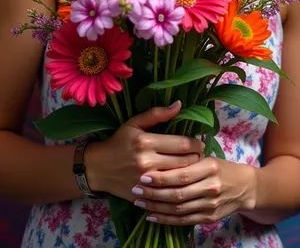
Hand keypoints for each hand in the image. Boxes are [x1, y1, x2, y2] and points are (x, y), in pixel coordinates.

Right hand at [85, 101, 203, 201]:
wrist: (98, 168)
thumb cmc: (118, 142)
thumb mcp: (134, 123)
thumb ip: (157, 114)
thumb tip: (179, 104)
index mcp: (146, 142)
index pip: (182, 144)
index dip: (196, 143)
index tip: (200, 142)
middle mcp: (148, 162)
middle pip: (185, 162)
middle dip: (197, 158)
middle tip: (201, 154)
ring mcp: (147, 181)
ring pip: (180, 178)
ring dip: (191, 172)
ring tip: (195, 166)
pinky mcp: (145, 195)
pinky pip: (170, 192)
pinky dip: (179, 186)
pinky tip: (183, 181)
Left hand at [131, 157, 256, 225]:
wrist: (245, 188)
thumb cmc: (222, 168)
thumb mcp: (209, 156)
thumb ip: (189, 158)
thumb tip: (163, 151)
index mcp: (210, 167)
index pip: (182, 174)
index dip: (161, 176)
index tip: (144, 174)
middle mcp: (210, 187)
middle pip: (178, 193)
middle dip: (154, 192)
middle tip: (136, 187)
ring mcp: (210, 205)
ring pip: (178, 208)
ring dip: (156, 206)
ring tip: (139, 200)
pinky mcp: (208, 218)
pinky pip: (183, 220)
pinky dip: (166, 219)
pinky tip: (151, 216)